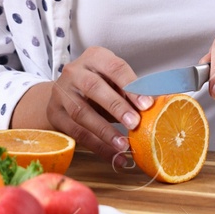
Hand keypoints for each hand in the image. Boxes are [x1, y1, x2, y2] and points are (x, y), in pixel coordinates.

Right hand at [39, 46, 153, 161]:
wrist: (66, 92)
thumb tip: (160, 106)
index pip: (115, 67)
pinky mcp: (54, 113)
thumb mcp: (115, 81)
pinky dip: (97, 146)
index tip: (147, 104)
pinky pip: (76, 133)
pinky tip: (114, 156)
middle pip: (94, 87)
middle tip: (135, 124)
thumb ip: (133, 91)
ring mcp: (61, 92)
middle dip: (116, 107)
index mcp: (95, 57)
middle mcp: (74, 71)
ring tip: (123, 145)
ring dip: (104, 131)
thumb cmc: (100, 85)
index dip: (131, 85)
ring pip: (81, 112)